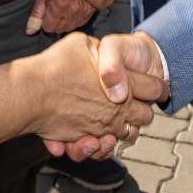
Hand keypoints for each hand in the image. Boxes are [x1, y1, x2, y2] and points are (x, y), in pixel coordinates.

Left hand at [26, 0, 95, 34]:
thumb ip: (36, 15)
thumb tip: (30, 32)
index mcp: (59, 6)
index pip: (48, 28)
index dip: (45, 21)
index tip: (47, 13)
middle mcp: (72, 10)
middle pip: (59, 30)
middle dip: (55, 23)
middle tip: (55, 11)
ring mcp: (82, 12)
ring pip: (68, 29)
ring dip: (64, 22)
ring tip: (63, 10)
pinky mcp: (89, 13)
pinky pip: (78, 25)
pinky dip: (73, 20)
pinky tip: (71, 11)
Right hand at [31, 33, 166, 160]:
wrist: (32, 92)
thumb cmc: (57, 65)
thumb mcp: (84, 43)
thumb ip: (102, 52)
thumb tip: (106, 55)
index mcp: (125, 84)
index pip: (155, 88)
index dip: (160, 87)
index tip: (160, 87)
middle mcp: (119, 109)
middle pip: (146, 116)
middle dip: (144, 110)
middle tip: (138, 103)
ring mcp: (103, 127)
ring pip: (128, 135)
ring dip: (126, 129)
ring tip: (116, 120)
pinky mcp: (86, 140)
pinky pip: (104, 149)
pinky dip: (103, 146)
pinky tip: (97, 138)